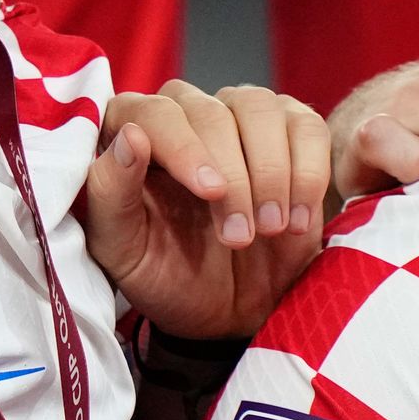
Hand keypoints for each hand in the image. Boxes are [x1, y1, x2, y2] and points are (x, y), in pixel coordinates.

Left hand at [80, 82, 332, 338]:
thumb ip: (110, 194)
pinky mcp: (289, 134)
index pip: (153, 111)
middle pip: (210, 110)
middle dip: (233, 177)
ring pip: (260, 106)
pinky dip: (308, 172)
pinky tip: (297, 220)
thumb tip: (130, 136)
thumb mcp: (122, 253)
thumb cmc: (165, 277)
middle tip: (240, 239)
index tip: (210, 192)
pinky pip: (307, 126)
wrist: (226, 312)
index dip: (184, 145)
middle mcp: (184, 114)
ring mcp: (239, 118)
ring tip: (271, 229)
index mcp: (131, 134)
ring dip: (271, 171)